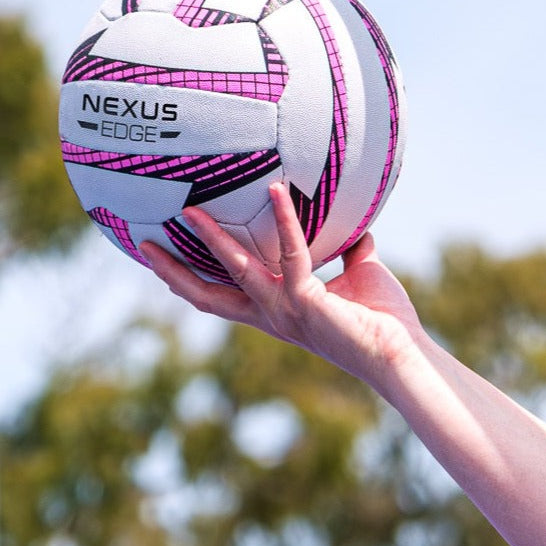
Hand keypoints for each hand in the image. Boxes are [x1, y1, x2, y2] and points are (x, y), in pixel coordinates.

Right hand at [140, 183, 424, 392]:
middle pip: (208, 294)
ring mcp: (285, 310)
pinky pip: (289, 254)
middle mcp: (273, 315)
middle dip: (174, 271)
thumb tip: (359, 229)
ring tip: (190, 211)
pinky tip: (276, 192)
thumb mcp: (360, 278)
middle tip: (143, 243)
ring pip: (235, 270)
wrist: (402, 353)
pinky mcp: (306, 301)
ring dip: (212, 240)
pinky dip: (283, 221)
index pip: (223, 297)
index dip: (190, 280)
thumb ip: (351, 254)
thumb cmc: (384, 321)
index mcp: (278, 313)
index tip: (162, 260)